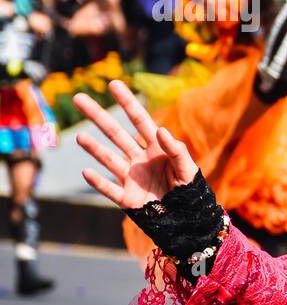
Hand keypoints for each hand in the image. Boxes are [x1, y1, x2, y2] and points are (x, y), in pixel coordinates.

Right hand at [74, 79, 197, 209]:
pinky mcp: (127, 198)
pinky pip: (109, 189)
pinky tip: (86, 172)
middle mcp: (140, 158)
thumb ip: (177, 150)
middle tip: (78, 98)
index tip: (114, 84)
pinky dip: (98, 182)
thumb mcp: (188, 169)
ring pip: (108, 159)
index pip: (139, 120)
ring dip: (94, 148)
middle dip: (98, 116)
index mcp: (157, 148)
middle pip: (116, 133)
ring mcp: (131, 177)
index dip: (127, 102)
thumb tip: (160, 130)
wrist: (189, 220)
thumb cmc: (191, 191)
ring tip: (79, 137)